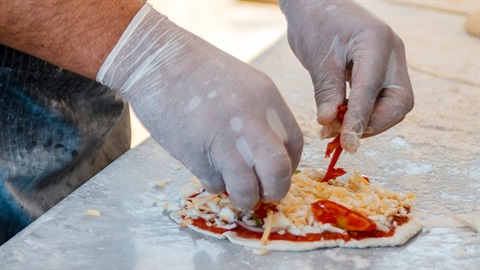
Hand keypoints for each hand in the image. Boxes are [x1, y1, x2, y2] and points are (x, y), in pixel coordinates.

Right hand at [98, 4, 302, 209]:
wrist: (156, 60)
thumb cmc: (199, 69)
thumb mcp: (243, 83)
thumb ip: (261, 115)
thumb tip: (267, 152)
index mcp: (266, 98)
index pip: (294, 145)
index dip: (289, 166)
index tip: (276, 173)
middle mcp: (249, 120)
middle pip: (278, 171)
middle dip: (276, 190)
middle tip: (265, 192)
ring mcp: (221, 139)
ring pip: (246, 188)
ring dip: (245, 198)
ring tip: (238, 192)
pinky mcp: (193, 153)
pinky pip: (214, 184)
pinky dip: (215, 184)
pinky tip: (208, 170)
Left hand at [279, 0, 413, 151]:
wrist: (317, 6)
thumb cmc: (315, 25)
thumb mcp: (317, 60)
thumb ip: (326, 92)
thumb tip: (329, 125)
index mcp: (377, 42)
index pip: (372, 89)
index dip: (360, 119)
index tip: (347, 142)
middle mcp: (392, 53)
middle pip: (399, 103)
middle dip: (372, 124)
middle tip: (342, 136)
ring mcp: (390, 62)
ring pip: (393, 105)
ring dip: (367, 122)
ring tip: (336, 129)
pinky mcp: (383, 70)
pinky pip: (381, 99)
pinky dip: (363, 114)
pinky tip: (341, 120)